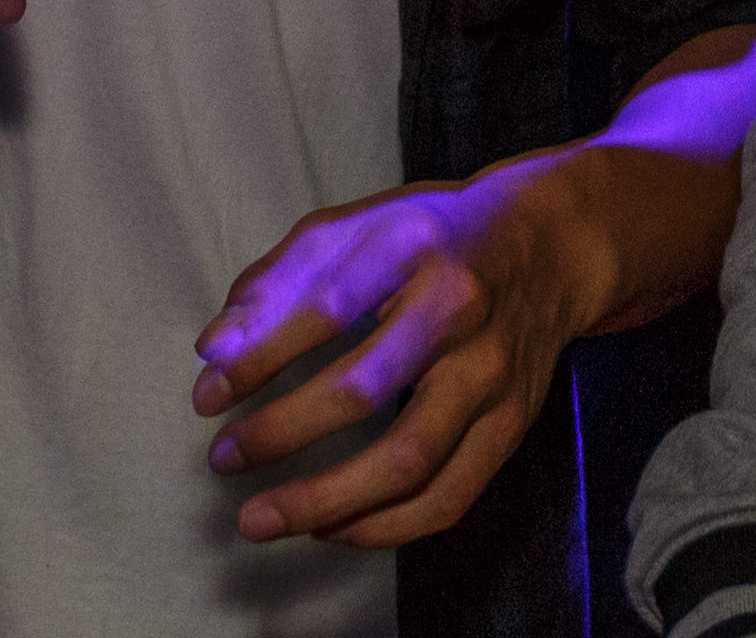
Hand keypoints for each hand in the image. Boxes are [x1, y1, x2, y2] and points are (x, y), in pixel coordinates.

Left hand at [192, 165, 609, 550]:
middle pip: (363, 389)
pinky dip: (384, 527)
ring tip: (260, 518)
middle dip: (280, 434)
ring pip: (408, 459)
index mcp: (413, 244)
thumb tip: (214, 350)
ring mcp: (491, 372)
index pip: (324, 308)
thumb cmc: (431, 238)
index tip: (206, 397)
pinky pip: (449, 496)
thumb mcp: (357, 227)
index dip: (257, 359)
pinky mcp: (512, 421)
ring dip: (325, 501)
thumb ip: (280, 280)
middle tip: (221, 460)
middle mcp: (460, 307)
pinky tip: (331, 528)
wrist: (548, 247)